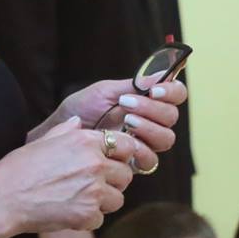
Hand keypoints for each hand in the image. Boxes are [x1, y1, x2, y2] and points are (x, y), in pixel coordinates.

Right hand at [0, 118, 136, 234]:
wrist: (4, 198)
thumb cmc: (19, 168)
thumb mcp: (44, 140)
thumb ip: (67, 130)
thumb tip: (78, 121)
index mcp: (86, 141)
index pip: (127, 144)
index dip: (122, 155)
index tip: (113, 162)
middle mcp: (95, 163)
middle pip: (126, 174)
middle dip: (113, 181)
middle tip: (93, 186)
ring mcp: (94, 190)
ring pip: (118, 199)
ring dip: (103, 202)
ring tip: (79, 200)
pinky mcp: (88, 214)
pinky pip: (100, 219)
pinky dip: (87, 219)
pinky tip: (68, 213)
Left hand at [55, 76, 187, 158]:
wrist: (62, 133)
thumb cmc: (81, 110)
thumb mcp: (104, 92)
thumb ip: (133, 85)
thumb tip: (161, 74)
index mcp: (147, 100)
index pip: (176, 94)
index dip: (172, 92)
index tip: (155, 90)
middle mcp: (151, 122)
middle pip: (172, 116)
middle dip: (152, 108)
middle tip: (127, 104)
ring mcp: (145, 143)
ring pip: (166, 138)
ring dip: (148, 127)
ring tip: (126, 121)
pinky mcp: (136, 163)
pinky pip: (152, 160)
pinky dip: (141, 149)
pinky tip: (124, 142)